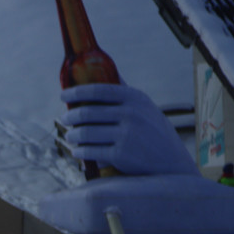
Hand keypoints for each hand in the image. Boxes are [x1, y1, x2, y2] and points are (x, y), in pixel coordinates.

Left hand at [61, 83, 197, 176]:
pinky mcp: (120, 155)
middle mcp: (131, 114)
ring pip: (84, 133)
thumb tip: (104, 71)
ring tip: (70, 136)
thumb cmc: (153, 133)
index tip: (63, 95)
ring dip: (72, 135)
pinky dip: (78, 151)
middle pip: (86, 113)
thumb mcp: (145, 108)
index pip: (97, 90)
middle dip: (70, 117)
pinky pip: (88, 151)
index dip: (76, 92)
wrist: (171, 163)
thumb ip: (124, 93)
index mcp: (135, 98)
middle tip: (64, 119)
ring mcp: (126, 135)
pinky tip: (77, 151)